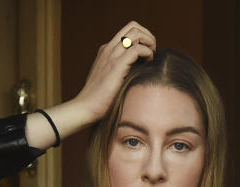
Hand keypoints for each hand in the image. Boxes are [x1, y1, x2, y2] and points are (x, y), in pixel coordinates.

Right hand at [24, 22, 155, 148]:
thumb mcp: (110, 81)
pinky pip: (137, 49)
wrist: (86, 108)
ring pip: (135, 33)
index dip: (141, 38)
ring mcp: (111, 56)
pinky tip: (147, 64)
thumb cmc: (99, 100)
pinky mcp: (116, 66)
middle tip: (152, 51)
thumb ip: (120, 73)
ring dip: (149, 42)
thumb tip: (139, 72)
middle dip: (148, 35)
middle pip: (132, 26)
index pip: (127, 32)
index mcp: (106, 51)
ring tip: (151, 56)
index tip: (147, 53)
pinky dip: (147, 53)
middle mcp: (108, 49)